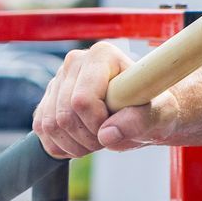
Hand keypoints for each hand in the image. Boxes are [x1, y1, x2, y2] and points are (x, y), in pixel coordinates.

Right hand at [33, 41, 180, 156]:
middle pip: (64, 115)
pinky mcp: (48, 99)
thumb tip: (107, 134)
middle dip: (88, 138)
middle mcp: (75, 61)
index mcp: (102, 54)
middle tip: (110, 138)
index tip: (117, 128)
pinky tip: (83, 142)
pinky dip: (61, 146)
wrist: (146, 111)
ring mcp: (58, 80)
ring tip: (99, 140)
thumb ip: (139, 121)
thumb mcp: (160, 114)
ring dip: (75, 145)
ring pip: (49, 126)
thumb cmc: (156, 108)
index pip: (83, 100)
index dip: (97, 124)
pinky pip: (41, 131)